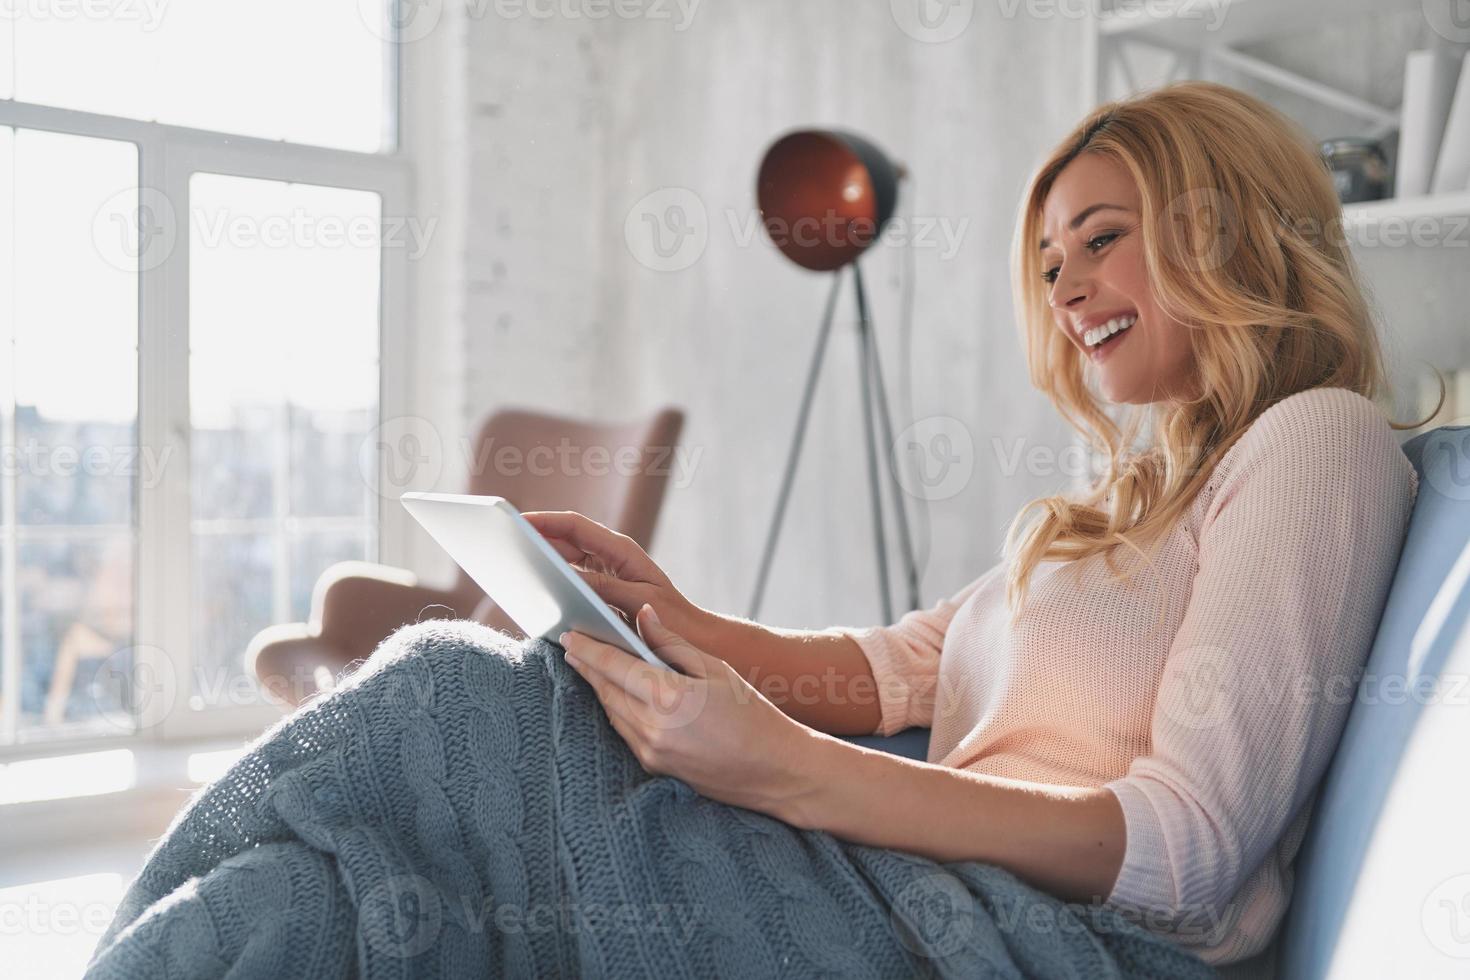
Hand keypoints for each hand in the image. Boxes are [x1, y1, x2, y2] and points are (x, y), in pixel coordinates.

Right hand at [521, 510, 702, 637]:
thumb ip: (604, 587)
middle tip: (501, 541)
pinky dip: (549, 582)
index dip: (544, 522)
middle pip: (563, 539)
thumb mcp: (637, 601)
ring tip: (507, 562)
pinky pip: (568, 581)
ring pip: (563, 559)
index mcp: (620, 550)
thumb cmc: (672, 618)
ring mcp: (604, 572)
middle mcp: (609, 556)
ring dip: (538, 560)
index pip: (574, 527)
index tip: (516, 521)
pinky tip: (529, 590)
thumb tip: (568, 579)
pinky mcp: (600, 590)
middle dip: (533, 538)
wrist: (693, 637)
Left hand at [560, 604, 821, 821]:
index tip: (567, 634)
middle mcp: (653, 728)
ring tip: (587, 665)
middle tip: (569, 644)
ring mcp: (650, 751)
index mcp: (669, 697)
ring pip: (611, 711)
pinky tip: (613, 694)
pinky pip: (624, 731)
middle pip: (605, 689)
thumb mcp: (716, 669)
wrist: (776, 771)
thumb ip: (673, 643)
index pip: (614, 666)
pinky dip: (615, 708)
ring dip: (598, 688)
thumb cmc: (753, 714)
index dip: (587, 648)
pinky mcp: (653, 766)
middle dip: (585, 666)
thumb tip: (642, 616)